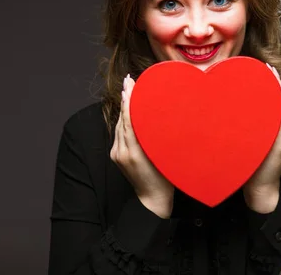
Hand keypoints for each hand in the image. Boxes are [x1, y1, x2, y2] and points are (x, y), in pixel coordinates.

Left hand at [109, 74, 174, 217]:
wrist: (152, 200)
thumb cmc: (165, 180)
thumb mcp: (165, 155)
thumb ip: (156, 136)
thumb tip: (156, 115)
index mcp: (135, 151)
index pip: (130, 119)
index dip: (129, 100)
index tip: (130, 84)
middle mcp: (122, 151)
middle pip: (123, 119)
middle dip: (126, 99)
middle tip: (129, 80)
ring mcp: (117, 153)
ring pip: (120, 125)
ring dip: (125, 108)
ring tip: (129, 90)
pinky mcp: (115, 155)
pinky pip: (119, 133)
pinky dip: (124, 120)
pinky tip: (128, 110)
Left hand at [243, 64, 280, 212]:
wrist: (257, 192)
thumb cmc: (247, 167)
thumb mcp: (246, 142)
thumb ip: (242, 127)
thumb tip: (226, 111)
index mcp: (278, 131)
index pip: (278, 103)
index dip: (272, 85)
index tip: (264, 69)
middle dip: (276, 83)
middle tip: (267, 66)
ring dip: (278, 91)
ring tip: (270, 75)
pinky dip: (279, 108)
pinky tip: (274, 96)